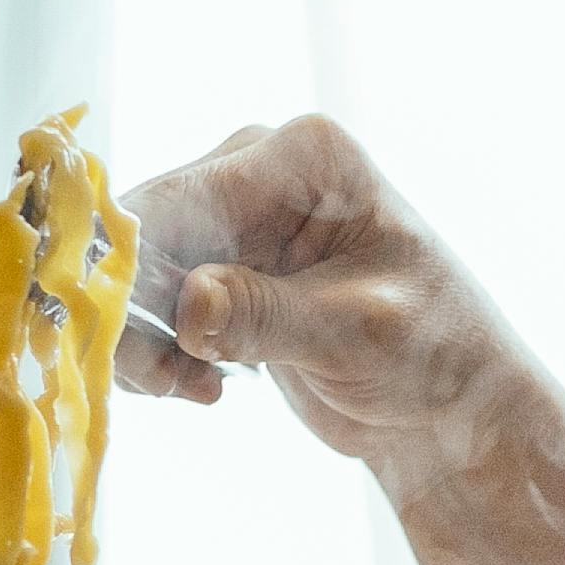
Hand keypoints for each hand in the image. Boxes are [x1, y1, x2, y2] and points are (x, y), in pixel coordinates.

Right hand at [127, 116, 539, 476]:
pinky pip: (152, 298)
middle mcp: (259, 168)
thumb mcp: (356, 334)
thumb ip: (269, 316)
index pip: (185, 199)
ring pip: (136, 269)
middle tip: (164, 382)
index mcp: (305, 157)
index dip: (132, 264)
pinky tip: (201, 384)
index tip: (114, 335)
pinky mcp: (222, 267)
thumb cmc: (435, 355)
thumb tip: (189, 306)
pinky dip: (158, 346)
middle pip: (145, 229)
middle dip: (135, 310)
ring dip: (144, 337)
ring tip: (192, 388)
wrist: (450, 407)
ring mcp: (236, 216)